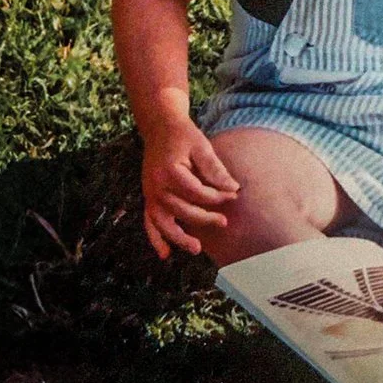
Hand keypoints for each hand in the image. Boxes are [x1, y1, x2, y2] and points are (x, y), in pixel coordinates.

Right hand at [140, 117, 239, 259]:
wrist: (160, 128)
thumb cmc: (183, 136)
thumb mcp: (202, 146)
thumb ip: (215, 168)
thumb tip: (233, 188)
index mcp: (170, 172)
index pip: (197, 192)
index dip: (217, 196)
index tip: (233, 195)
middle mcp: (156, 186)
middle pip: (182, 210)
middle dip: (205, 218)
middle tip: (224, 222)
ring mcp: (150, 194)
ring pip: (163, 222)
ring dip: (179, 238)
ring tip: (197, 249)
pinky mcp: (148, 197)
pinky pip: (149, 222)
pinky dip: (156, 239)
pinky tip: (165, 254)